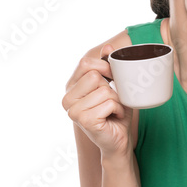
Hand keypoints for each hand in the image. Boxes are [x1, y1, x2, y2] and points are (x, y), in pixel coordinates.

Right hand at [62, 44, 133, 158]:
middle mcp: (67, 98)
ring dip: (117, 100)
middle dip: (112, 87)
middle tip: (112, 101)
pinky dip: (118, 109)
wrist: (119, 139)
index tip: (112, 78)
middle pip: (95, 76)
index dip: (104, 67)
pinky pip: (108, 103)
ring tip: (113, 110)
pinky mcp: (83, 120)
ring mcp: (73, 110)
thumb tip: (107, 47)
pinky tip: (113, 117)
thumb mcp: (114, 85)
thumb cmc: (116, 111)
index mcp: (71, 86)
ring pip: (104, 90)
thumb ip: (108, 66)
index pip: (85, 63)